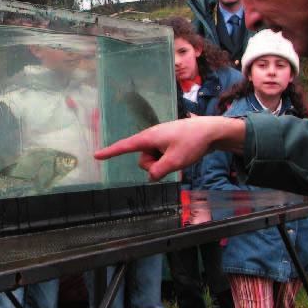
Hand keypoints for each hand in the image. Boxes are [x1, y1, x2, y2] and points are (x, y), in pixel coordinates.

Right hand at [94, 116, 245, 180]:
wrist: (211, 130)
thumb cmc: (192, 142)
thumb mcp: (175, 161)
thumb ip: (159, 171)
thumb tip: (150, 177)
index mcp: (149, 137)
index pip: (125, 146)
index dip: (110, 152)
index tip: (96, 155)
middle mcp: (151, 137)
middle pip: (142, 159)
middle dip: (154, 166)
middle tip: (173, 162)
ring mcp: (160, 139)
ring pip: (153, 160)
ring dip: (163, 163)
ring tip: (179, 156)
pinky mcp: (168, 142)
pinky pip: (161, 156)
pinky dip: (168, 159)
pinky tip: (181, 155)